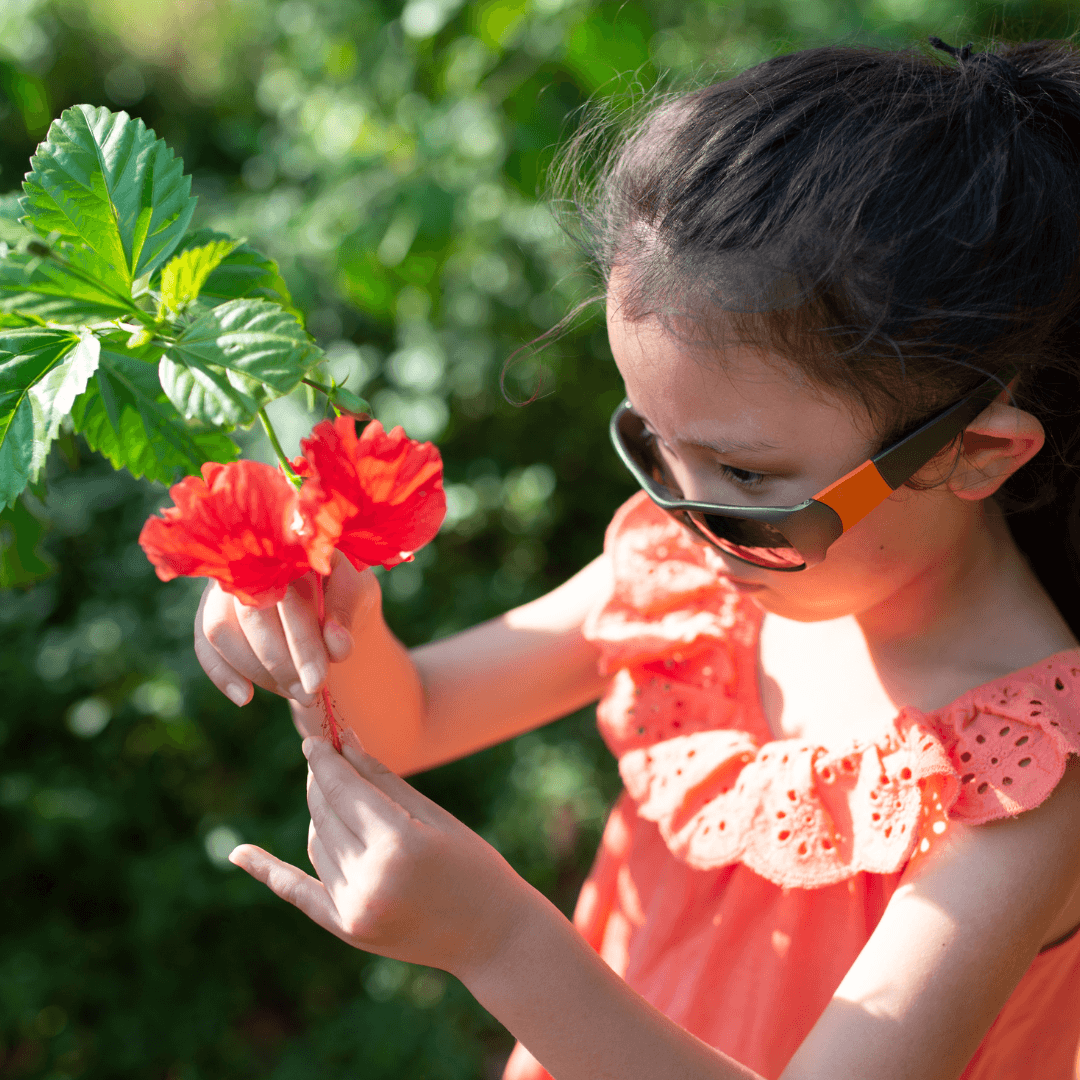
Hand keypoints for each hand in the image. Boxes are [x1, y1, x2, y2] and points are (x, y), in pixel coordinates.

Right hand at [194, 551, 378, 706]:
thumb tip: (336, 644)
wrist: (326, 587)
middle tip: (309, 694)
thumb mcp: (357, 595)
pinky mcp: (211, 608)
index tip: (317, 683)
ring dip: (257, 672)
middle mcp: (248, 559)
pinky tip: (244, 697)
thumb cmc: (342, 587)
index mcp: (288, 548)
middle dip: (280, 664)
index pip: (288, 599)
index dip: (302, 645)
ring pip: (220, 631)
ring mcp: (224, 583)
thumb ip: (347, 615)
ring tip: (294, 692)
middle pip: (250, 616)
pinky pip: (204, 643)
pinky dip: (221, 674)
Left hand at [229, 730, 535, 980]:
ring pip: (317, 843)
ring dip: (322, 815)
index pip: (343, 789)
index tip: (314, 739)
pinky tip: (239, 853)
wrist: (492, 936)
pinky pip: (298, 892)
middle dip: (322, 781)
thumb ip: (382, 781)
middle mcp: (368, 879)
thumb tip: (342, 742)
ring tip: (342, 798)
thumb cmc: (474, 865)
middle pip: (324, 814)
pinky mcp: (346, 930)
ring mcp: (353, 910)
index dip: (325, 761)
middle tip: (323, 755)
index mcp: (398, 845)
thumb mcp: (434, 816)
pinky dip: (269, 871)